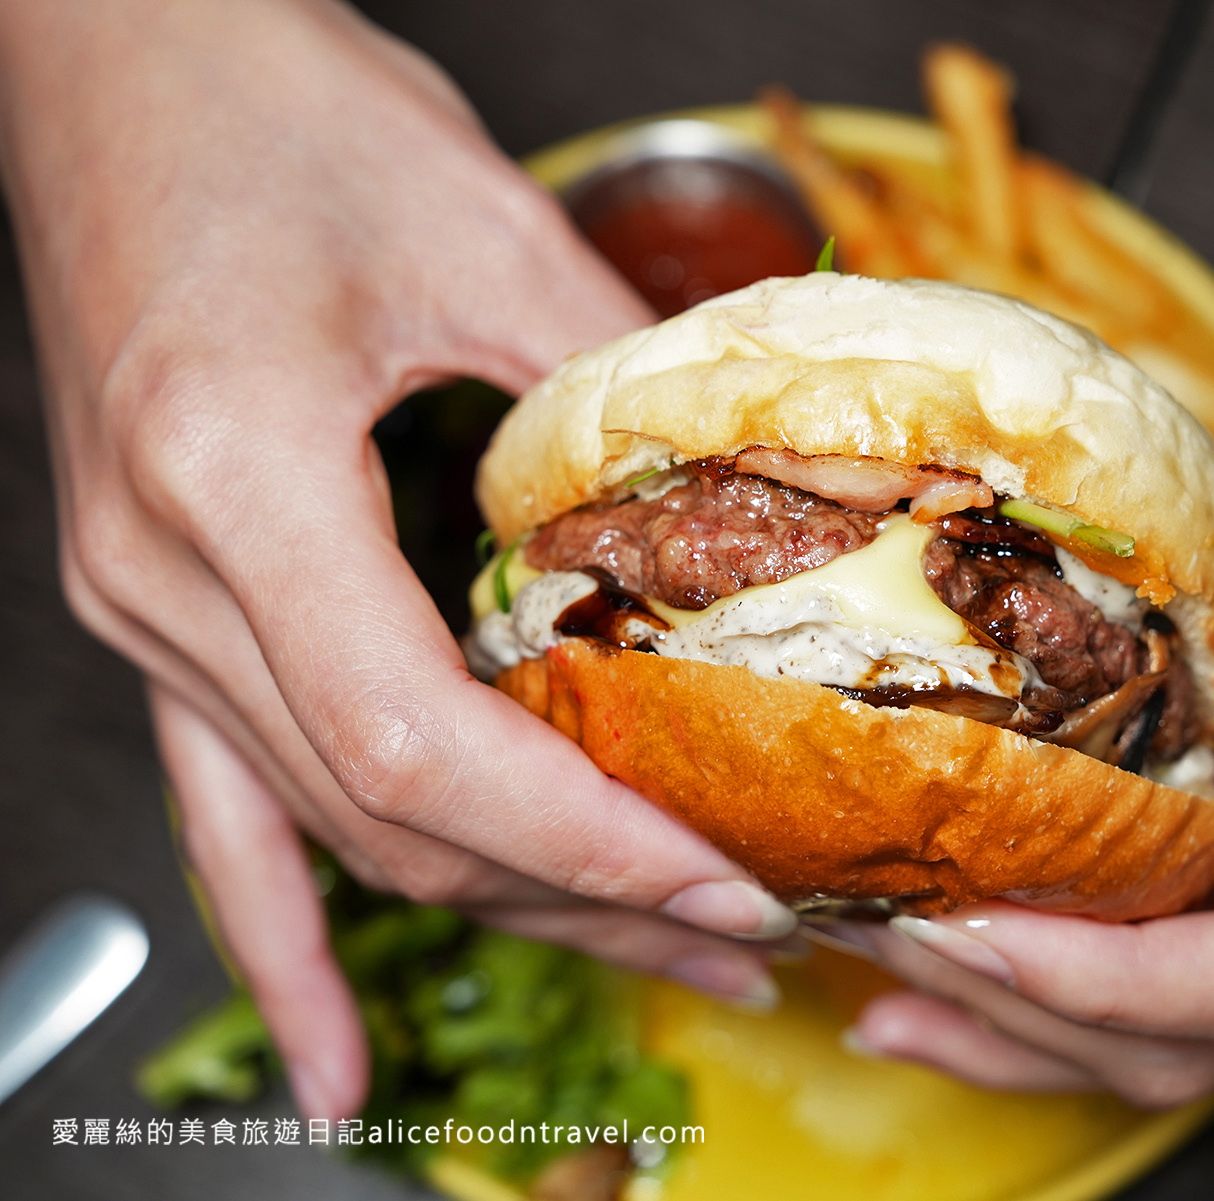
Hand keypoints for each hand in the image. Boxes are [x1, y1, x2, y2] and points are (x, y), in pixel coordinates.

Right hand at [0, 0, 793, 1118]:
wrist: (113, 56)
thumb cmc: (270, 107)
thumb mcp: (480, 228)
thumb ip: (614, 392)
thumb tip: (752, 507)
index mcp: (234, 476)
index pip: (421, 742)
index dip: (582, 838)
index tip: (724, 883)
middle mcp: (163, 573)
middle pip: (390, 814)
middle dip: (582, 893)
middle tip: (742, 930)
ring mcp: (143, 607)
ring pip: (336, 827)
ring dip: (503, 904)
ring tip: (651, 953)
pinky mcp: (161, 606)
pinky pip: (222, 816)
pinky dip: (286, 944)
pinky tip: (339, 1066)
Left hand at [819, 190, 1213, 1099]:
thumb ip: (1165, 651)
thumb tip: (968, 716)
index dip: (1111, 983)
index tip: (969, 933)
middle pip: (1212, 1041)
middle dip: (1026, 1015)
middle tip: (876, 952)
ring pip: (1184, 1047)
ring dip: (1022, 1031)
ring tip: (881, 994)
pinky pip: (1179, 990)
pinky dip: (1063, 993)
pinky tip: (947, 982)